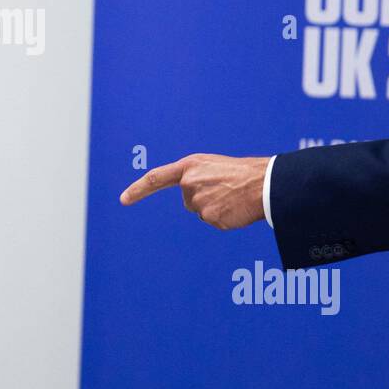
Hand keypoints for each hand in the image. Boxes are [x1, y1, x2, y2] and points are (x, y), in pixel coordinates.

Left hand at [119, 154, 269, 229]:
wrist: (265, 183)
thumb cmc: (241, 173)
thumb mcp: (211, 167)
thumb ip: (194, 178)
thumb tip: (189, 199)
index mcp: (189, 166)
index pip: (155, 178)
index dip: (138, 189)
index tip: (123, 200)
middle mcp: (189, 183)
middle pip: (188, 200)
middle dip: (203, 199)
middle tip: (225, 190)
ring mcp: (198, 201)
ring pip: (201, 212)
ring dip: (215, 208)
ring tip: (233, 197)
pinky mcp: (209, 217)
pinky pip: (213, 222)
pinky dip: (224, 219)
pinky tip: (235, 208)